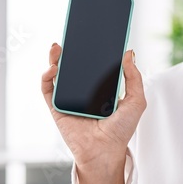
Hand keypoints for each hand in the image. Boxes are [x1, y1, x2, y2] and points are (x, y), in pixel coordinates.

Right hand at [41, 43, 146, 168]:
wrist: (105, 152)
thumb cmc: (121, 130)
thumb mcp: (135, 101)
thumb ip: (134, 77)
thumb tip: (129, 52)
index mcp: (101, 87)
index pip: (94, 63)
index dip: (92, 48)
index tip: (93, 31)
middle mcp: (83, 90)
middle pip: (74, 65)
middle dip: (71, 48)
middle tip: (73, 34)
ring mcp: (69, 98)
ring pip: (58, 73)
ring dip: (55, 58)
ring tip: (58, 47)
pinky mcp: (56, 107)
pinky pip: (47, 89)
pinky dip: (47, 76)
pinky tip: (54, 68)